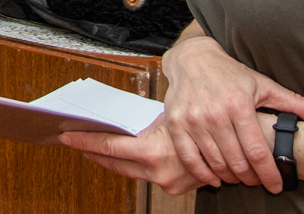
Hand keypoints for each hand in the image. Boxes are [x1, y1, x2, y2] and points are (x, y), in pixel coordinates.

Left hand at [61, 117, 204, 195]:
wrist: (236, 142)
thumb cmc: (200, 121)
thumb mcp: (166, 116)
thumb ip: (140, 124)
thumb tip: (115, 121)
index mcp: (153, 152)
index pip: (109, 147)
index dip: (85, 142)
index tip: (67, 137)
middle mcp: (158, 172)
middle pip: (115, 163)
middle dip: (93, 152)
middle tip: (73, 141)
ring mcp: (167, 183)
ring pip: (129, 171)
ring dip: (111, 160)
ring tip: (93, 148)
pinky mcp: (175, 188)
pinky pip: (146, 175)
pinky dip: (133, 166)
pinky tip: (121, 157)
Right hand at [161, 33, 303, 188]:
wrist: (192, 58)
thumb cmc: (230, 73)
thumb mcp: (263, 85)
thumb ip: (294, 102)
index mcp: (239, 105)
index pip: (258, 151)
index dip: (269, 174)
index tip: (276, 186)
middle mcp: (214, 113)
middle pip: (237, 162)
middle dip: (251, 179)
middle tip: (258, 182)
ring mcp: (193, 119)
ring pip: (215, 162)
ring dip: (229, 177)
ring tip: (239, 178)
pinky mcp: (175, 122)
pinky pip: (188, 157)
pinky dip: (202, 173)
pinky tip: (214, 178)